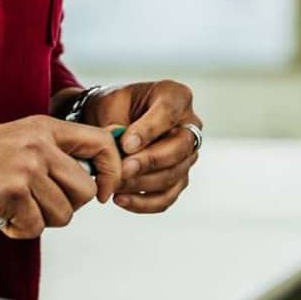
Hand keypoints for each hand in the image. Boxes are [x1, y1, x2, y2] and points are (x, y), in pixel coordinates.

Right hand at [0, 116, 122, 238]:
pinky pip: (35, 227)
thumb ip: (51, 151)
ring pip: (63, 214)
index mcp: (44, 127)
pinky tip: (0, 216)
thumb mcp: (17, 140)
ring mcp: (26, 167)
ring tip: (14, 209)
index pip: (100, 143)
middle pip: (85, 190)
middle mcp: (39, 143)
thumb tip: (93, 176)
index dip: (111, 171)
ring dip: (40, 221)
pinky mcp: (12, 192)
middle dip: (66, 207)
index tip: (101, 192)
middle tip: (38, 205)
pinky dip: (18, 230)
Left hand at [87, 79, 200, 212]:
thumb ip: (117, 124)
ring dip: (142, 184)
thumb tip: (122, 150)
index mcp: (176, 96)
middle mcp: (189, 125)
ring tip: (115, 184)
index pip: (169, 113)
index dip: (149, 130)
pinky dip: (144, 202)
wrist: (113, 121)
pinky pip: (167, 197)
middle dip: (149, 161)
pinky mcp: (179, 178)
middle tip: (122, 169)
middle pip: (179, 148)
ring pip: (173, 175)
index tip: (125, 144)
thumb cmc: (114, 107)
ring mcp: (188, 155)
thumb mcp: (110, 104)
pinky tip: (121, 199)